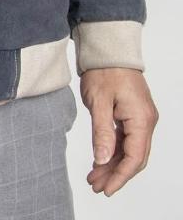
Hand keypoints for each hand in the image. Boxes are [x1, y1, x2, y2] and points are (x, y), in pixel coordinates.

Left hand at [80, 68, 158, 195]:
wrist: (108, 50)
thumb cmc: (104, 71)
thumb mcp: (98, 102)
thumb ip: (101, 133)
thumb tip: (102, 160)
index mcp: (141, 119)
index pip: (134, 157)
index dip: (120, 176)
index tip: (106, 189)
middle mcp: (145, 121)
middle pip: (133, 157)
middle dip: (115, 173)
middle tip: (95, 185)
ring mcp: (140, 118)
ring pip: (128, 149)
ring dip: (112, 164)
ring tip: (93, 176)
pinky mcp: (131, 114)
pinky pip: (125, 139)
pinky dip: (112, 150)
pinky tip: (100, 159)